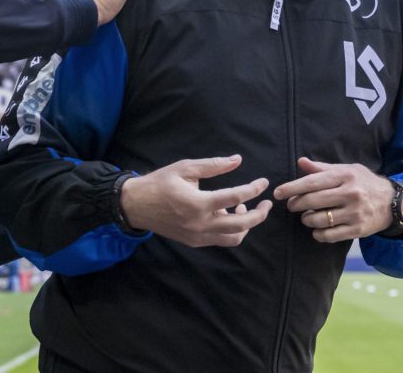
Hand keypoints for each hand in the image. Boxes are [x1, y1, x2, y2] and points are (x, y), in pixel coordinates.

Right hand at [120, 155, 271, 247]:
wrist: (136, 205)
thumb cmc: (160, 183)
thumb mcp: (185, 168)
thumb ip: (213, 165)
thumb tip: (237, 160)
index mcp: (198, 203)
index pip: (235, 197)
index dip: (253, 189)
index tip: (263, 183)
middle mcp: (200, 224)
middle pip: (242, 225)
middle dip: (259, 214)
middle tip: (266, 203)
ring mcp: (198, 236)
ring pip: (234, 238)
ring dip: (246, 225)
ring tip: (245, 208)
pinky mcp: (195, 242)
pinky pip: (221, 240)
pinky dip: (231, 229)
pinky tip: (227, 213)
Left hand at [272, 157, 394, 242]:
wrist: (393, 202)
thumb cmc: (364, 183)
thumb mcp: (346, 169)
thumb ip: (322, 168)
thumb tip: (301, 162)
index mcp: (344, 176)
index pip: (312, 182)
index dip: (291, 188)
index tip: (277, 193)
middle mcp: (350, 194)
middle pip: (312, 201)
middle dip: (296, 204)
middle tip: (291, 206)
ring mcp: (354, 213)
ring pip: (319, 220)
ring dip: (306, 220)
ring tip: (306, 217)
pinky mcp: (357, 229)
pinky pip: (329, 235)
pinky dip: (318, 234)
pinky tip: (317, 229)